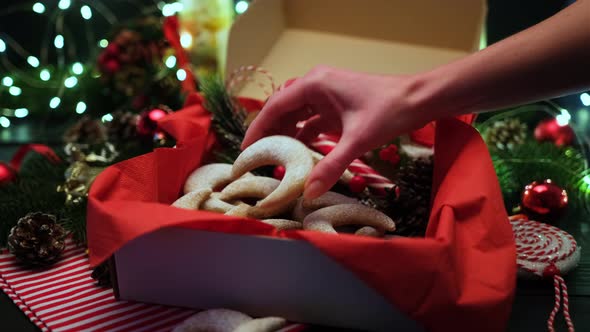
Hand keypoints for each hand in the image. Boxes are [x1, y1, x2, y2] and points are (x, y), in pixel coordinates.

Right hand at [243, 65, 433, 199]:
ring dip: (287, 138)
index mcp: (314, 84)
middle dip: (270, 136)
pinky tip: (300, 157)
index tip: (245, 151)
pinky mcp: (337, 107)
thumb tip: (309, 193)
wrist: (419, 100)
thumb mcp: (357, 141)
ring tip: (274, 162)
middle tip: (256, 161)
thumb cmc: (389, 111)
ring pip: (296, 118)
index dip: (257, 129)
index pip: (274, 107)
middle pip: (282, 112)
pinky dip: (305, 139)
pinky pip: (312, 123)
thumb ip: (331, 166)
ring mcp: (326, 96)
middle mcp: (316, 86)